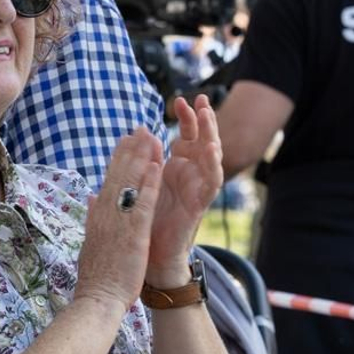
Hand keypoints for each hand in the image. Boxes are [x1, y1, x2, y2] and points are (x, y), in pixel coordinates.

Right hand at [74, 127, 163, 314]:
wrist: (96, 298)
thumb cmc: (96, 275)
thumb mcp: (90, 240)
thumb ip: (92, 216)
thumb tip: (91, 197)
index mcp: (98, 215)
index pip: (109, 180)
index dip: (118, 158)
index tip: (127, 139)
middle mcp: (106, 214)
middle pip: (118, 175)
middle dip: (130, 150)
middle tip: (140, 128)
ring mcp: (118, 223)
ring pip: (130, 183)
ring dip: (141, 159)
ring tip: (151, 137)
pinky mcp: (132, 234)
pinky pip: (142, 204)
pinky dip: (149, 184)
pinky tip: (157, 167)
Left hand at [147, 95, 223, 285]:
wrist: (150, 254)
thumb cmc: (148, 218)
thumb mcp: (144, 181)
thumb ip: (146, 159)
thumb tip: (141, 134)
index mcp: (176, 167)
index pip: (186, 135)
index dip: (186, 118)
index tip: (179, 100)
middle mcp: (190, 175)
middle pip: (202, 140)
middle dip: (203, 119)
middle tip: (201, 99)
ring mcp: (197, 189)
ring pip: (211, 157)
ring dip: (211, 135)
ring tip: (208, 116)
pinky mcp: (199, 205)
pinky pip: (211, 183)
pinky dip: (213, 165)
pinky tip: (212, 149)